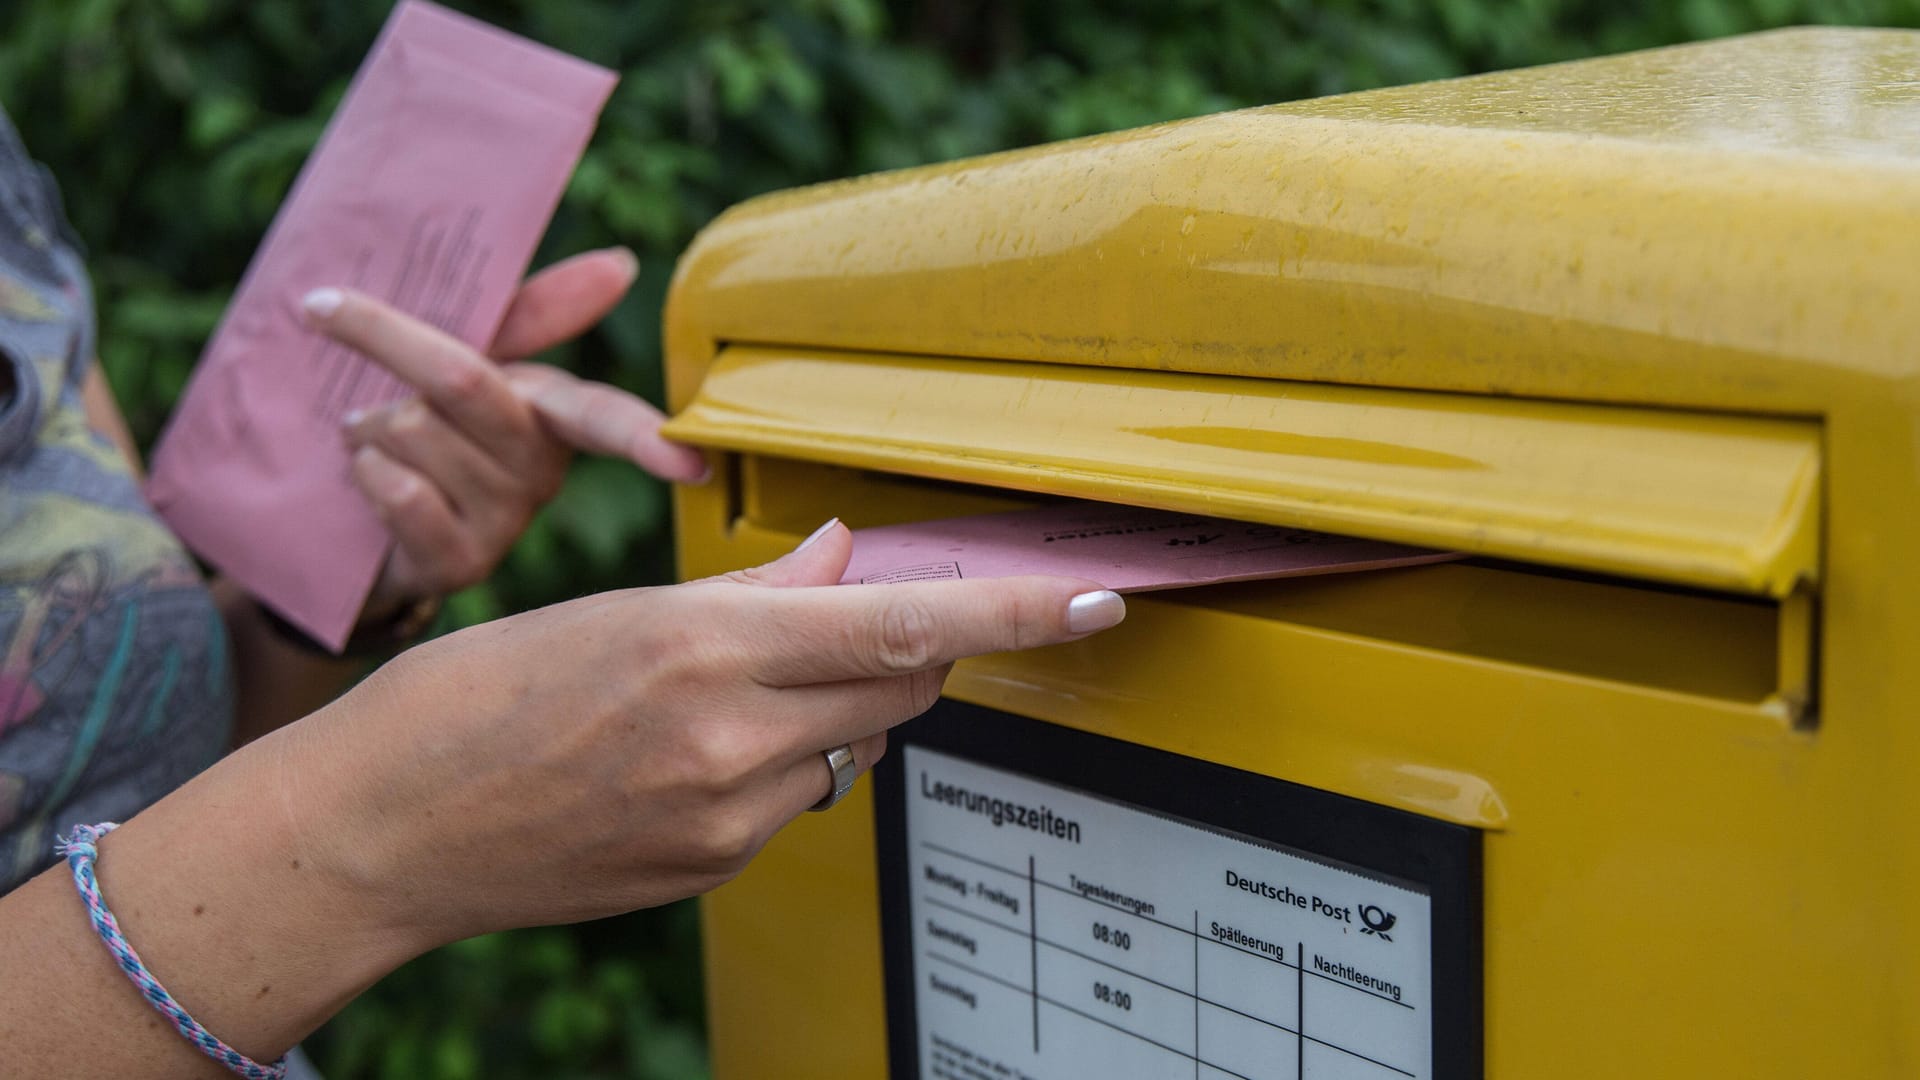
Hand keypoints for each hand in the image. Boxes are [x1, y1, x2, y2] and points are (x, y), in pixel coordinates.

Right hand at [282, 520, 1126, 946]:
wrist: (386, 829)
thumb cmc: (478, 693)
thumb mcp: (617, 611)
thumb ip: (758, 596)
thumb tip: (851, 560)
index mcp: (705, 645)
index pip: (904, 623)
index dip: (1015, 611)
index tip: (1097, 597)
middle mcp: (730, 738)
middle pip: (901, 682)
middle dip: (911, 641)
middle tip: (864, 611)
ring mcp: (724, 818)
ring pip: (854, 743)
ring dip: (839, 703)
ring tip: (734, 687)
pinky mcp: (712, 869)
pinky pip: (797, 799)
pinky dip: (783, 760)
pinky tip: (696, 751)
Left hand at [301, 248, 707, 618]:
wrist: (344, 513)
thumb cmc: (415, 419)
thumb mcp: (466, 350)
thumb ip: (535, 309)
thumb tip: (623, 265)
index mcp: (551, 412)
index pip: (606, 418)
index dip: (646, 439)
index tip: (691, 466)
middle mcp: (542, 472)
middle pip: (462, 382)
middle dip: (384, 340)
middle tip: (323, 314)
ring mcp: (504, 524)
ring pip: (410, 430)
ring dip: (363, 425)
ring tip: (368, 440)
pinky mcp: (459, 564)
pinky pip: (396, 488)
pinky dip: (360, 469)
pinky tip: (366, 479)